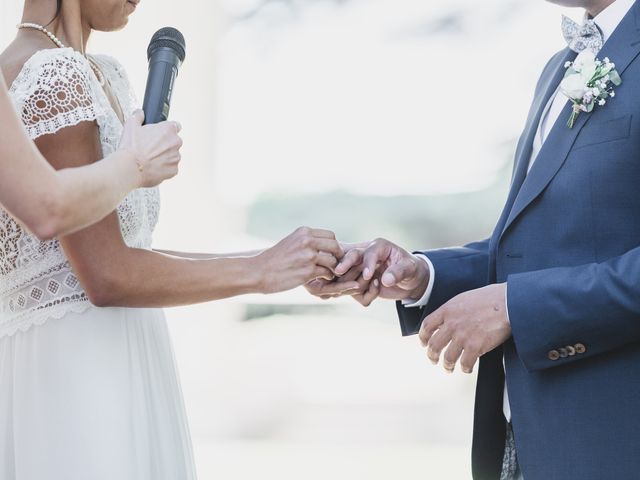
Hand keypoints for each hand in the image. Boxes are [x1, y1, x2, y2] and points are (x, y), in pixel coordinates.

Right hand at [119, 110, 182, 187]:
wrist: (131, 168)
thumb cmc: (132, 148)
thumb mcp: (131, 126)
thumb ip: (138, 116)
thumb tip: (140, 113)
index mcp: (168, 129)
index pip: (175, 126)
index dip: (167, 130)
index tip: (160, 134)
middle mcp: (176, 142)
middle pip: (174, 142)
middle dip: (165, 144)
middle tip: (151, 148)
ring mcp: (176, 157)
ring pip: (173, 155)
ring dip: (165, 156)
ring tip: (150, 159)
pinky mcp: (174, 170)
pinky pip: (170, 168)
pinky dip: (163, 168)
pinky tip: (152, 167)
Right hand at [256, 227, 347, 293]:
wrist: (258, 272)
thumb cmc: (274, 259)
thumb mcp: (290, 242)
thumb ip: (306, 241)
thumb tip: (324, 243)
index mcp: (303, 232)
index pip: (330, 236)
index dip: (333, 246)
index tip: (331, 254)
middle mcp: (307, 241)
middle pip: (335, 246)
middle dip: (337, 256)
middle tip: (335, 264)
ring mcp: (308, 256)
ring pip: (333, 261)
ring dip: (333, 268)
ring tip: (328, 273)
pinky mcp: (308, 271)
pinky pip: (327, 273)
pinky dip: (327, 277)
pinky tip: (322, 279)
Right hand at [306, 238, 429, 305]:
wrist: (411, 280)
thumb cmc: (411, 269)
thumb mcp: (410, 269)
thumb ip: (399, 272)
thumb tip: (386, 280)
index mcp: (379, 246)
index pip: (367, 252)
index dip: (367, 263)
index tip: (368, 275)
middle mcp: (367, 255)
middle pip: (350, 258)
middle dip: (344, 266)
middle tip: (339, 273)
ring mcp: (361, 269)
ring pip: (348, 276)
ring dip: (356, 284)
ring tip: (375, 287)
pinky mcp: (360, 283)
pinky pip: (355, 292)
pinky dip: (365, 295)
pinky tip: (376, 292)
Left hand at [418, 283, 510, 373]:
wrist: (507, 302)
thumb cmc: (490, 298)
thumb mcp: (464, 298)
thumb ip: (453, 310)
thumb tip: (449, 319)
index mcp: (447, 310)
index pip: (427, 325)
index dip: (423, 336)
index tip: (424, 343)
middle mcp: (451, 324)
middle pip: (434, 345)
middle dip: (432, 355)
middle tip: (433, 360)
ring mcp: (462, 336)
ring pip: (448, 357)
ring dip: (447, 365)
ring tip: (449, 368)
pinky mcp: (475, 347)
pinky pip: (465, 363)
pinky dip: (465, 368)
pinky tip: (467, 368)